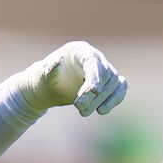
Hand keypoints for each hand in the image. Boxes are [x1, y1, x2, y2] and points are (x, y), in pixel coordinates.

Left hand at [9, 41, 126, 115]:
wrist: (49, 87)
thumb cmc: (45, 78)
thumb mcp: (42, 75)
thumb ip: (49, 69)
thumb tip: (59, 60)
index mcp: (81, 50)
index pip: (94, 61)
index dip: (96, 76)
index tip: (93, 90)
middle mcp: (95, 58)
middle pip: (105, 74)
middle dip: (94, 93)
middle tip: (78, 107)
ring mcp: (104, 70)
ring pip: (114, 83)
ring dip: (102, 100)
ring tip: (83, 112)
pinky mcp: (108, 83)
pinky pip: (120, 89)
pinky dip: (115, 100)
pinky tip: (102, 111)